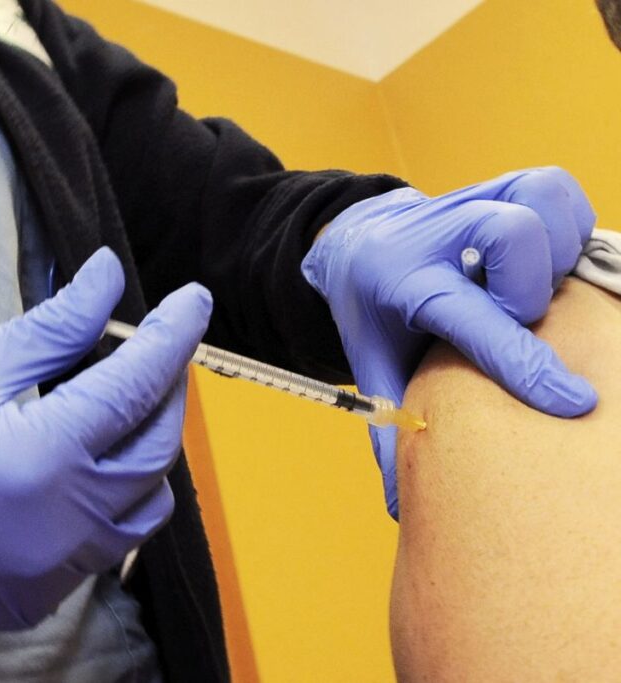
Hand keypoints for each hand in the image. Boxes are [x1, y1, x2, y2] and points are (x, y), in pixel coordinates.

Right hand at [0, 247, 211, 639]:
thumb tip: (106, 277)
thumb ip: (56, 327)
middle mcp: (59, 527)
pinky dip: (109, 502)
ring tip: (117, 411)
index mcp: (40, 460)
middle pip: (156, 451)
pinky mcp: (38, 599)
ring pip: (144, 507)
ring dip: (146, 454)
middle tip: (154, 351)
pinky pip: (106, 547)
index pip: (136, 387)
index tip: (192, 301)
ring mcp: (52, 573)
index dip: (172, 336)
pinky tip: (80, 467)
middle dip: (166, 394)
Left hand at [302, 167, 596, 517]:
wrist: (360, 241)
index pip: (469, 318)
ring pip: (541, 201)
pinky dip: (569, 223)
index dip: (523, 363)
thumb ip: (392, 428)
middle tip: (523, 319)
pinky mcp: (501, 185)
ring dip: (558, 249)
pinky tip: (552, 260)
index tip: (574, 403)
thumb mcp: (372, 365)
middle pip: (510, 235)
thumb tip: (404, 506)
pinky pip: (557, 188)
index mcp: (403, 283)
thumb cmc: (376, 313)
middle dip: (531, 288)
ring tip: (541, 288)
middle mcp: (438, 234)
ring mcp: (471, 201)